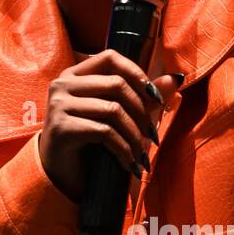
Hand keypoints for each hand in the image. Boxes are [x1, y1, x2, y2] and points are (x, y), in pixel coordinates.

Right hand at [38, 50, 181, 202]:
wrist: (60, 177)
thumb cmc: (89, 143)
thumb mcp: (116, 117)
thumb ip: (143, 96)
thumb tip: (174, 79)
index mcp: (74, 75)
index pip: (110, 57)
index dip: (136, 73)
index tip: (155, 97)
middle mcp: (62, 84)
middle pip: (116, 84)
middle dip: (142, 112)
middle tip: (152, 135)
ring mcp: (58, 105)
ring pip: (113, 110)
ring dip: (135, 136)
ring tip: (141, 154)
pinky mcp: (61, 128)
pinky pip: (104, 132)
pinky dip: (123, 149)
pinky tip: (128, 163)